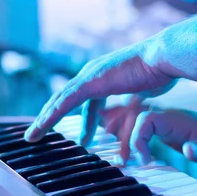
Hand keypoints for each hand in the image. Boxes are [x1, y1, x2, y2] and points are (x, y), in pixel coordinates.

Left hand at [23, 40, 175, 143]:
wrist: (163, 59)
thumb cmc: (161, 73)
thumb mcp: (144, 91)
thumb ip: (135, 98)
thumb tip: (139, 110)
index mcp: (104, 75)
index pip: (83, 99)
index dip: (79, 117)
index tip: (80, 134)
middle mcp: (93, 73)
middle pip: (65, 99)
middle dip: (50, 117)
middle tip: (39, 134)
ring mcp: (90, 76)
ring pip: (59, 101)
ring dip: (44, 119)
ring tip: (33, 136)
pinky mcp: (90, 82)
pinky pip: (64, 103)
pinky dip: (50, 116)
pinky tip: (42, 128)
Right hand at [119, 108, 196, 175]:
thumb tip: (188, 149)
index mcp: (182, 121)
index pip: (147, 120)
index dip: (138, 138)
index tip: (144, 162)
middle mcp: (170, 119)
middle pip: (132, 117)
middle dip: (121, 137)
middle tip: (121, 162)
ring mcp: (166, 124)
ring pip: (131, 120)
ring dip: (120, 136)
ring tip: (117, 159)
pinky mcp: (165, 132)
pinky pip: (138, 129)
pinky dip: (126, 138)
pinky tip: (122, 152)